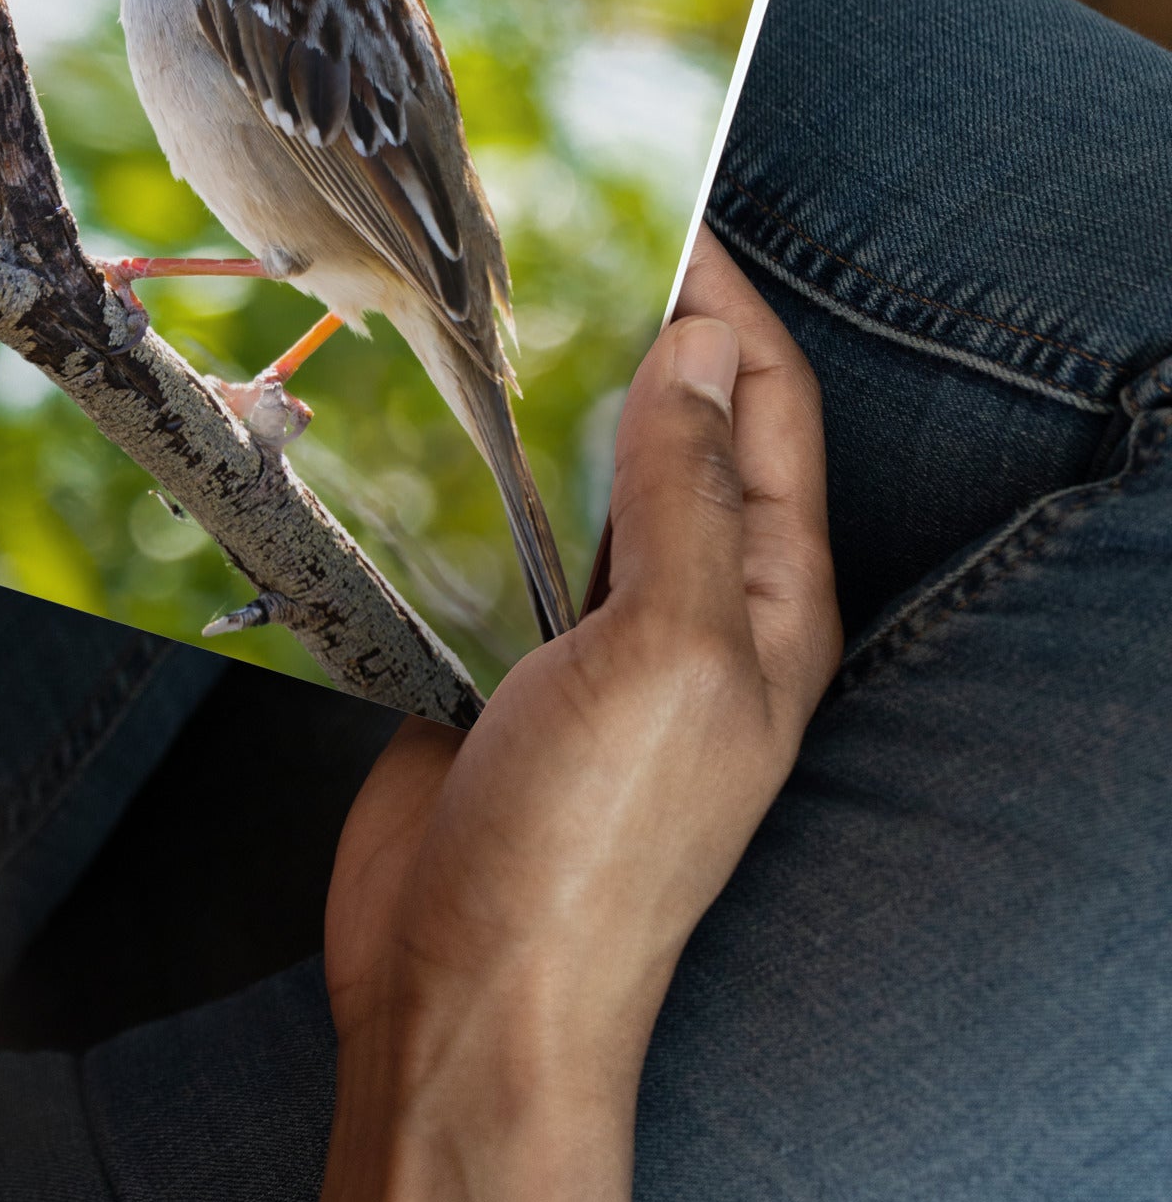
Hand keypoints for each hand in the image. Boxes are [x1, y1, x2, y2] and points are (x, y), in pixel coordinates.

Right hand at [315, 228, 840, 1201]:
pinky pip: (505, 533)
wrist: (468, 991)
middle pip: (684, 431)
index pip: (769, 409)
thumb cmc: (588, 846)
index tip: (667, 209)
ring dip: (557, 397)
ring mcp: (593, 634)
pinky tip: (432, 425)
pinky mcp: (500, 654)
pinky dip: (483, 470)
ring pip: (587, 476)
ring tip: (490, 307)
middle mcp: (690, 607)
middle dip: (643, 332)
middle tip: (562, 236)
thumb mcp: (666, 654)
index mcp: (765, 601)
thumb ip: (682, 496)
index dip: (731, 304)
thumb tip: (699, 349)